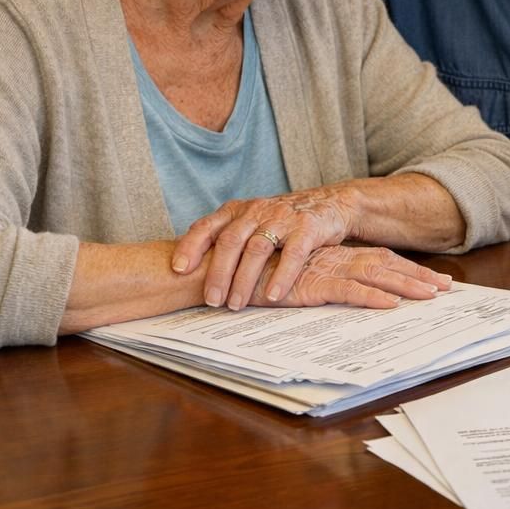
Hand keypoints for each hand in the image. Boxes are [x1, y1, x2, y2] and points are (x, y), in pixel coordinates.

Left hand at [171, 186, 358, 309]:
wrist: (331, 203)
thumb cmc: (284, 220)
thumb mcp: (252, 221)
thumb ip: (226, 237)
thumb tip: (188, 269)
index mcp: (238, 210)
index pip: (207, 225)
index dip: (190, 246)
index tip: (178, 269)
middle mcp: (257, 210)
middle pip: (230, 241)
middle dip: (218, 273)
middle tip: (211, 300)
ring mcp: (283, 217)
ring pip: (257, 249)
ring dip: (244, 280)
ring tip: (236, 305)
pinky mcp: (308, 227)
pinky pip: (293, 253)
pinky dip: (281, 276)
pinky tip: (273, 296)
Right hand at [249, 244, 451, 308]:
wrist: (224, 268)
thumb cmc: (256, 276)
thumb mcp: (294, 278)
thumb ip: (316, 281)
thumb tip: (340, 293)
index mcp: (333, 256)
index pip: (379, 260)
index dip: (407, 269)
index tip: (432, 280)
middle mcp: (335, 259)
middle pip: (387, 264)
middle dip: (418, 276)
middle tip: (448, 287)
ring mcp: (326, 269)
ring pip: (376, 274)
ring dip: (406, 286)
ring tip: (432, 296)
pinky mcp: (312, 283)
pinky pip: (349, 290)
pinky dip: (372, 297)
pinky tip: (392, 305)